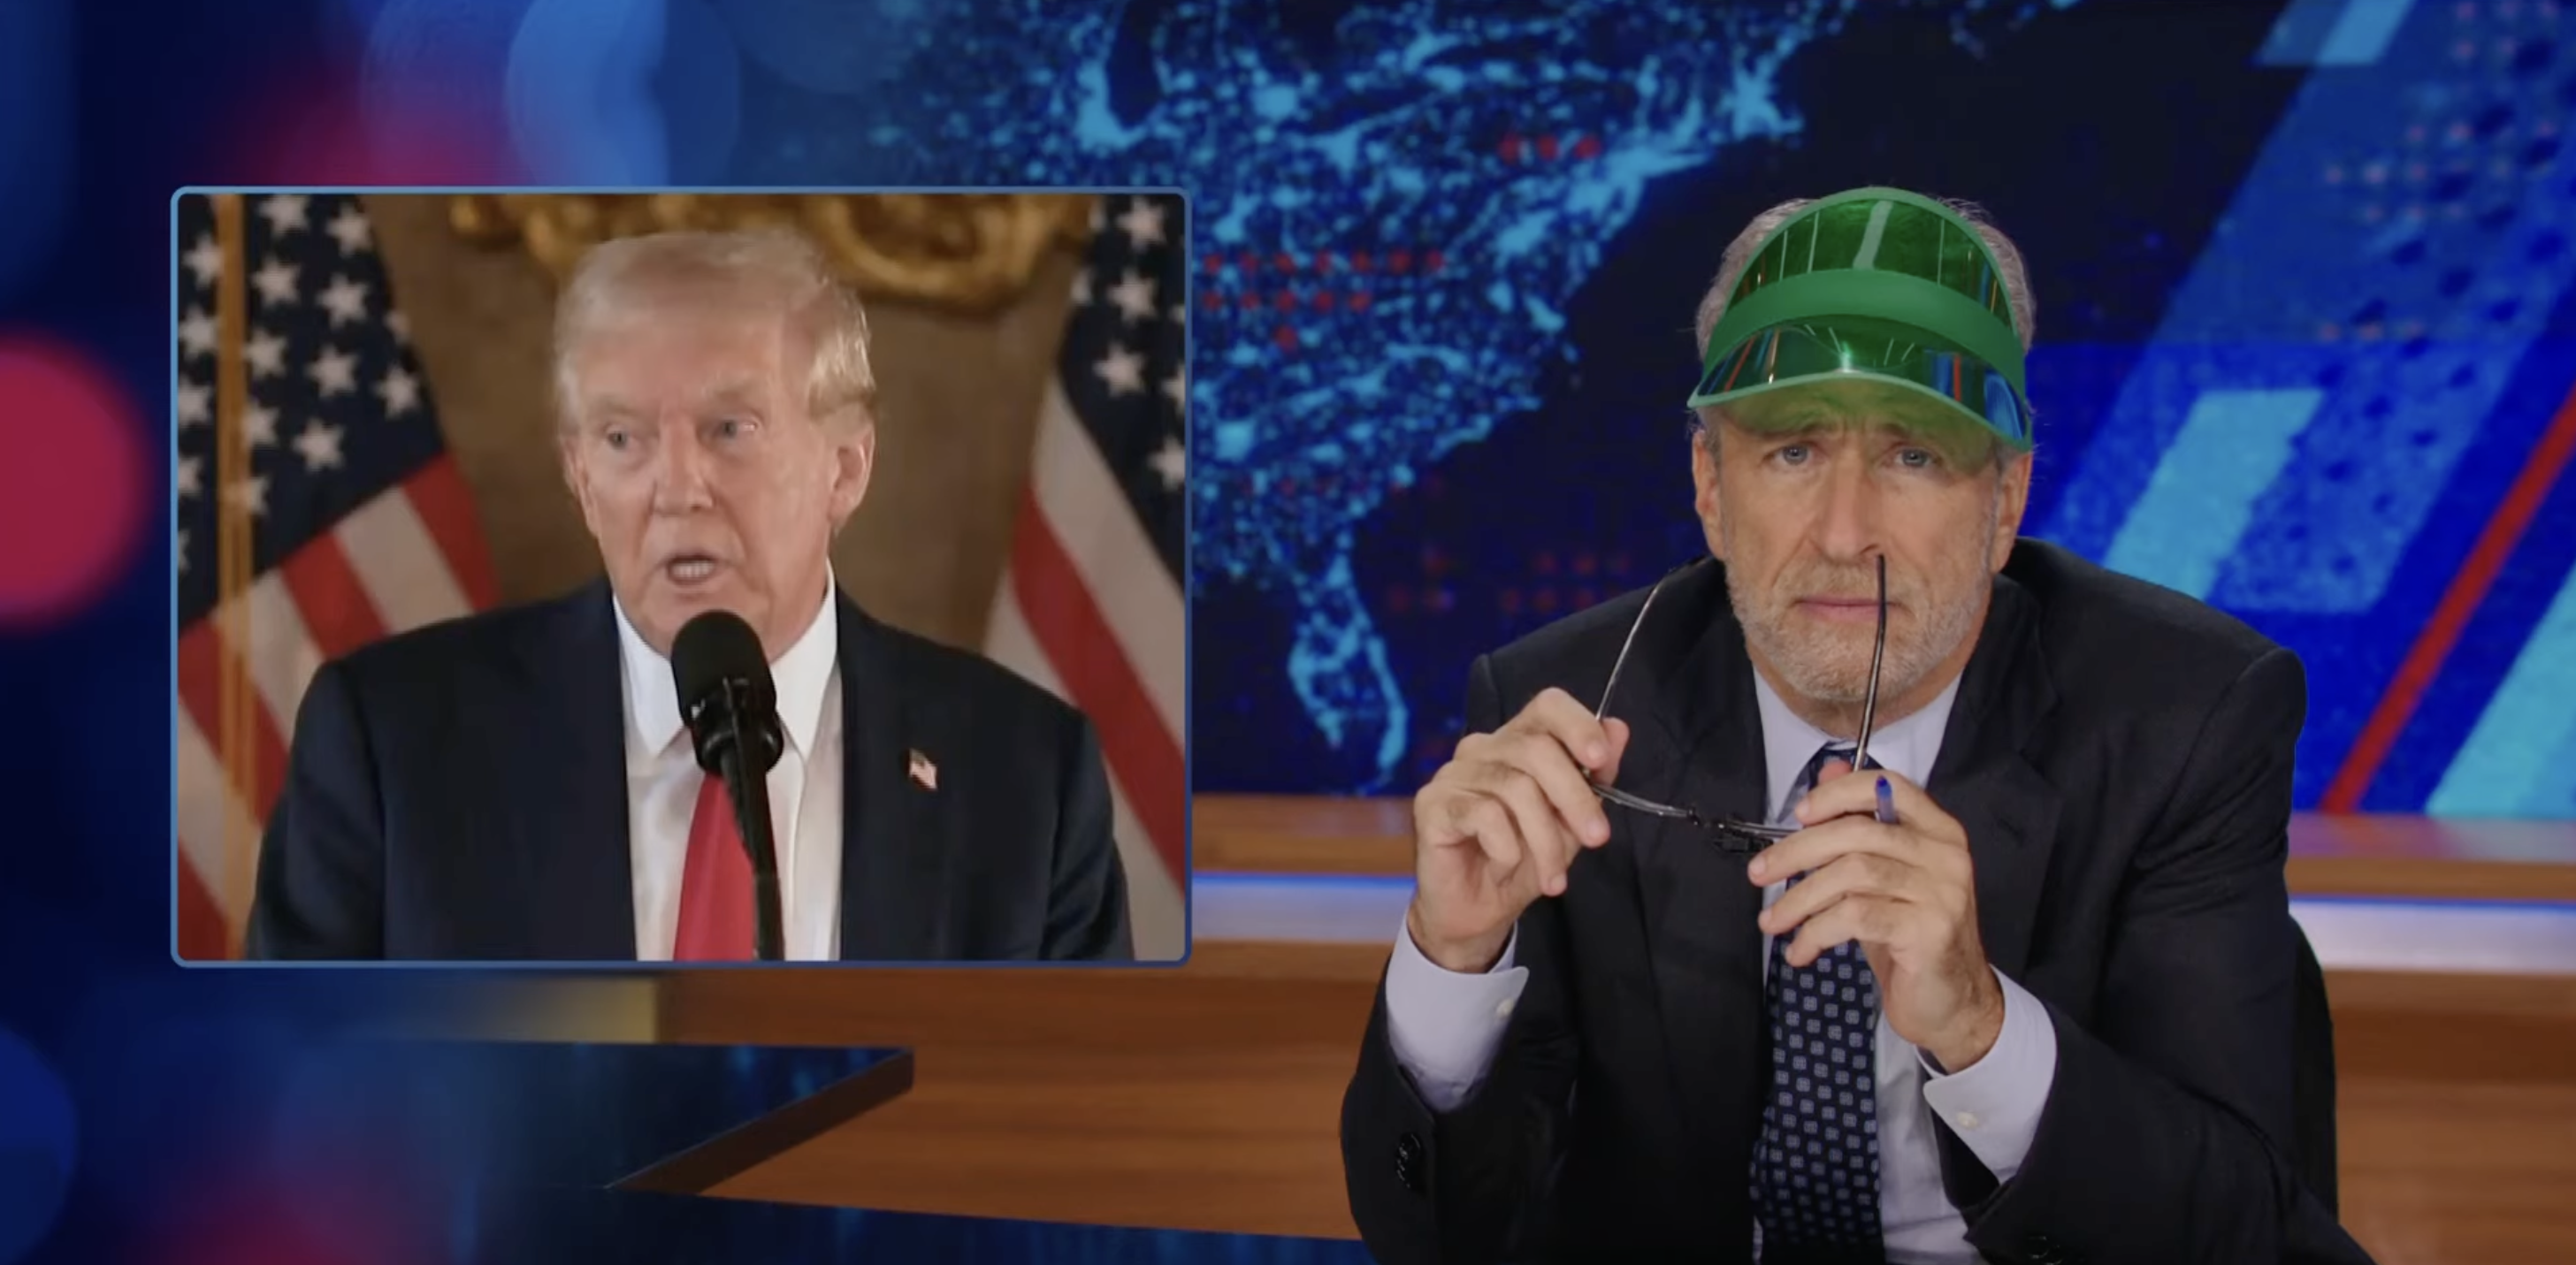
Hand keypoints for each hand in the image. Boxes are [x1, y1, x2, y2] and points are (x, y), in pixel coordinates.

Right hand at [1408, 688, 1630, 972]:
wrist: (1479, 913)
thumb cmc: (1524, 864)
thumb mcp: (1571, 824)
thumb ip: (1593, 778)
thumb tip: (1618, 728)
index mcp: (1517, 743)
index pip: (1547, 706)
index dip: (1577, 725)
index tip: (1601, 763)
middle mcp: (1482, 749)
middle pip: (1536, 748)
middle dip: (1575, 797)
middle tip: (1596, 839)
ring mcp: (1453, 773)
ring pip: (1515, 787)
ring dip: (1545, 839)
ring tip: (1554, 877)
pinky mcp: (1432, 803)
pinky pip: (1484, 815)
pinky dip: (1507, 850)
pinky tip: (1505, 869)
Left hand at [1746, 761, 2003, 1069]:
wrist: (1952, 1002)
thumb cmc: (1910, 935)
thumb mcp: (1882, 877)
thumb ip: (1860, 826)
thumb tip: (1827, 773)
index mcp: (1937, 830)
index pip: (1888, 786)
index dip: (1838, 793)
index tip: (1799, 814)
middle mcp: (1945, 854)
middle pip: (1857, 832)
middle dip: (1797, 851)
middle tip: (1759, 873)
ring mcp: (1942, 891)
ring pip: (1851, 874)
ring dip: (1799, 898)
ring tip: (1773, 922)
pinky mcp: (1929, 930)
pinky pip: (1856, 916)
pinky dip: (1816, 931)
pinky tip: (1801, 950)